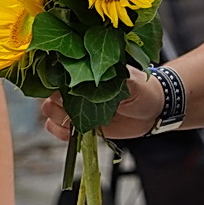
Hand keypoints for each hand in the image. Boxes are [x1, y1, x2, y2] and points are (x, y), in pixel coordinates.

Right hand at [41, 69, 162, 140]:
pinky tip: (72, 133)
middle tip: (74, 107)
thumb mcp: (131, 81)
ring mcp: (77, 107)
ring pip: (51, 112)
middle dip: (57, 102)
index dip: (55, 82)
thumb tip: (98, 79)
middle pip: (49, 93)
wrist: (154, 109)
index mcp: (85, 71)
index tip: (64, 90)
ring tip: (76, 120)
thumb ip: (113, 80)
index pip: (58, 73)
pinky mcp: (82, 124)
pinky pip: (61, 130)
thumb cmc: (143, 88)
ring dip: (59, 118)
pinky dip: (61, 133)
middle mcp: (77, 88)